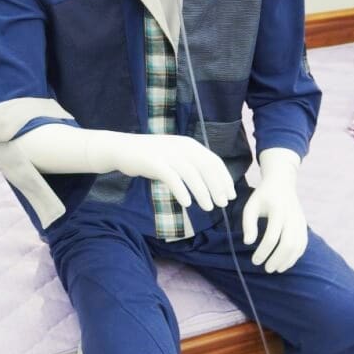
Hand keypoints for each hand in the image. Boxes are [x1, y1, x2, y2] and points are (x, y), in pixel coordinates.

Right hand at [98, 132, 236, 210]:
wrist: (123, 148)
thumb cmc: (151, 156)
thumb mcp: (175, 156)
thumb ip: (190, 165)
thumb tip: (210, 183)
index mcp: (189, 145)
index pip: (214, 161)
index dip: (224, 178)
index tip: (231, 195)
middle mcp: (181, 147)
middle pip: (206, 168)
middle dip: (217, 187)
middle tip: (223, 204)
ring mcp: (167, 153)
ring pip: (191, 174)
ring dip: (202, 192)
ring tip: (209, 207)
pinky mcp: (153, 162)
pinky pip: (171, 178)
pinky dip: (181, 191)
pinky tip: (187, 204)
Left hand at [242, 149, 307, 272]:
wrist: (282, 183)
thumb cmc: (262, 196)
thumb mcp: (250, 206)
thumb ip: (248, 224)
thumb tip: (248, 243)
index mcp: (277, 210)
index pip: (272, 237)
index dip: (263, 252)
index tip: (255, 261)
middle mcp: (292, 216)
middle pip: (288, 243)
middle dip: (277, 259)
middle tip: (266, 269)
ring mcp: (300, 221)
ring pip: (298, 246)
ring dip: (287, 260)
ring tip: (275, 268)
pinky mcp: (304, 225)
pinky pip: (303, 244)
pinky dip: (295, 256)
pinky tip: (285, 263)